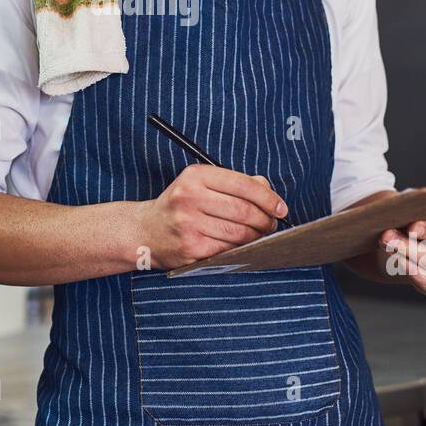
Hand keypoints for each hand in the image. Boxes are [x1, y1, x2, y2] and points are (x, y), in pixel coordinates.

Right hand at [133, 165, 286, 269]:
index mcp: (195, 176)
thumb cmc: (180, 205)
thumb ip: (235, 183)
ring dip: (257, 237)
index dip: (268, 198)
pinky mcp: (190, 248)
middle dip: (266, 220)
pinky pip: (227, 250)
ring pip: (239, 233)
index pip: (243, 185)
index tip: (281, 207)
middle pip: (244, 211)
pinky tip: (243, 246)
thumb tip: (267, 190)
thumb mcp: (201, 184)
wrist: (145, 231)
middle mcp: (190, 198)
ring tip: (260, 235)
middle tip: (272, 224)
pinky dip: (240, 249)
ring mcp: (188, 224)